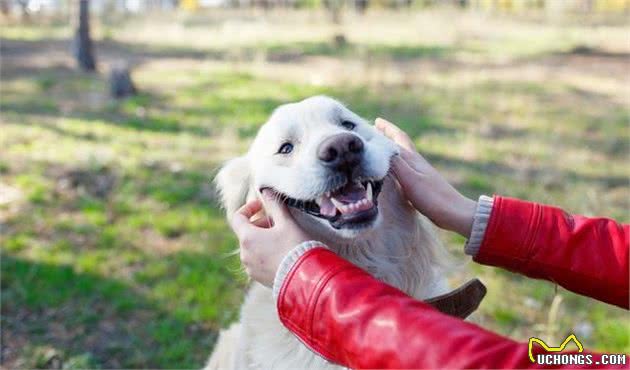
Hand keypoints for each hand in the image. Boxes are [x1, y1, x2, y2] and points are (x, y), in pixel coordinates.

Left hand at [229, 189, 310, 286]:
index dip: (248, 208)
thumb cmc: (296, 246)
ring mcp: (250, 268)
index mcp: (248, 238)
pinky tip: (282, 253)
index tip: (261, 205)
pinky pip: (257, 261)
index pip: (237, 217)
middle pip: (246, 233)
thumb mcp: (287, 222)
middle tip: (278, 222)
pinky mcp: (258, 278)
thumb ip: (274, 205)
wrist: (305, 277)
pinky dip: (265, 253)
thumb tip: (266, 191)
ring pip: (252, 247)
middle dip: (260, 224)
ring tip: (282, 238)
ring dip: (263, 239)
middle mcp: (245, 254)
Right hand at [375, 118, 476, 237]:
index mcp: (413, 158)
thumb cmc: (431, 196)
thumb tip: (379, 147)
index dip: (387, 129)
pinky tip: (393, 172)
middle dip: (389, 136)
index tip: (376, 121)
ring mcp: (420, 173)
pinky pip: (404, 169)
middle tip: (376, 130)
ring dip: (391, 150)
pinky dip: (395, 165)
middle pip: (401, 144)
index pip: (398, 138)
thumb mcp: (409, 178)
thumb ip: (394, 163)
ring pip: (402, 156)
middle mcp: (417, 162)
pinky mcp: (421, 185)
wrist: (453, 212)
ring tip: (380, 149)